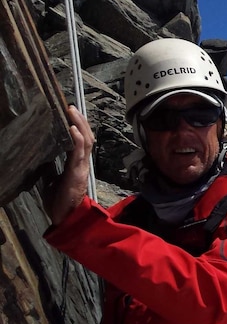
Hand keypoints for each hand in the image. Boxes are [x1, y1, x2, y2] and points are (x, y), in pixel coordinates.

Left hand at [48, 105, 94, 224]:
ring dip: (79, 124)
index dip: (78, 126)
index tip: (70, 113)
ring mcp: (81, 167)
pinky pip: (79, 152)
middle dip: (80, 121)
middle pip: (87, 137)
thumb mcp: (51, 179)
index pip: (81, 141)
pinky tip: (72, 128)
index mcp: (76, 164)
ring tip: (72, 110)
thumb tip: (42, 154)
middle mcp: (82, 163)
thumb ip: (51, 166)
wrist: (66, 217)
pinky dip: (78, 139)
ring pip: (86, 140)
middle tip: (71, 106)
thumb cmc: (59, 200)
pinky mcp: (77, 172)